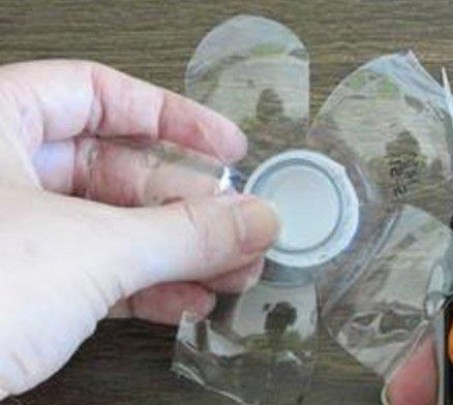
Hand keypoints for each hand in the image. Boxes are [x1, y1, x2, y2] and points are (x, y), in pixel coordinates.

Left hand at [0, 61, 278, 398]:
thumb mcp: (90, 252)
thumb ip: (183, 233)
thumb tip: (255, 220)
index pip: (100, 94)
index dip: (173, 118)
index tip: (227, 146)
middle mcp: (0, 173)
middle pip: (120, 172)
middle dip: (191, 207)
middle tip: (243, 228)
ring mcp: (10, 234)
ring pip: (115, 228)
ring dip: (181, 254)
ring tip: (233, 271)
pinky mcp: (19, 289)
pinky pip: (98, 274)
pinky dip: (148, 288)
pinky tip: (189, 301)